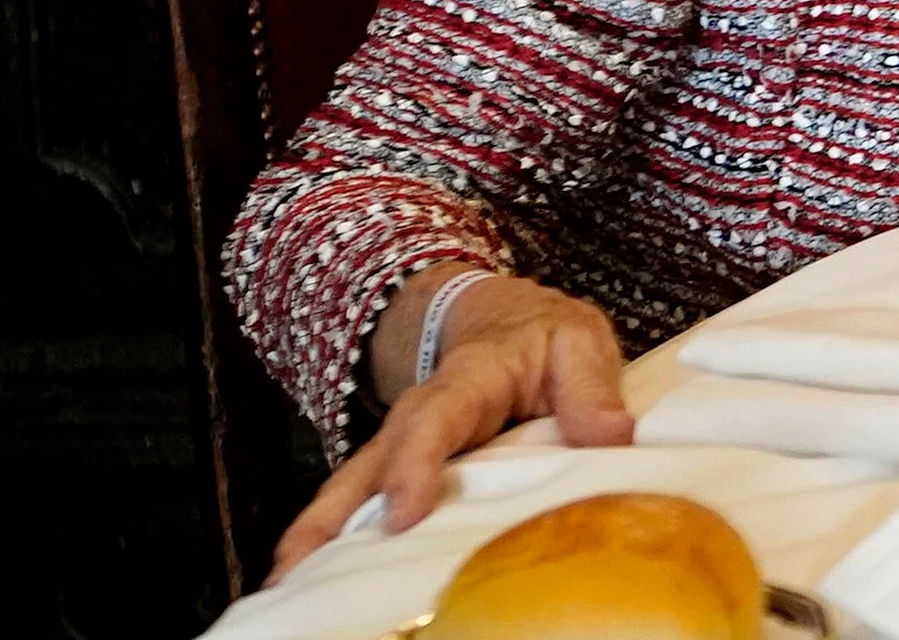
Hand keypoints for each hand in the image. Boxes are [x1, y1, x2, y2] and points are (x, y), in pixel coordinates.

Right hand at [274, 273, 633, 571]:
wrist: (506, 317)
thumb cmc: (545, 336)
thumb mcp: (579, 342)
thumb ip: (591, 388)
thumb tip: (611, 436)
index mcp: (468, 380)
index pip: (435, 419)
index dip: (415, 465)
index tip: (401, 513)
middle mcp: (421, 414)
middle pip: (371, 462)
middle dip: (333, 513)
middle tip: (297, 567)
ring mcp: (404, 444)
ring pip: (355, 486)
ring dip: (320, 532)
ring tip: (287, 581)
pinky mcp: (402, 467)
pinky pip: (366, 501)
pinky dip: (338, 536)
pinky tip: (314, 576)